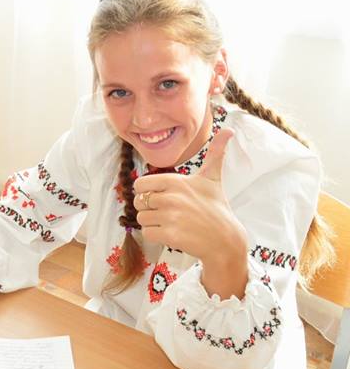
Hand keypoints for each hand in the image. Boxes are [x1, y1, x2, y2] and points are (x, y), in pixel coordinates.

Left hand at [134, 129, 247, 292]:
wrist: (225, 239)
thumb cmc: (216, 206)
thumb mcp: (212, 178)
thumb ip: (215, 153)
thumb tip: (228, 129)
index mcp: (176, 181)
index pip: (140, 184)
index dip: (146, 192)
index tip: (160, 196)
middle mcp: (171, 197)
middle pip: (139, 202)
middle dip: (149, 208)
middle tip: (168, 212)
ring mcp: (170, 217)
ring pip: (141, 218)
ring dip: (152, 223)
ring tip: (171, 222)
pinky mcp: (170, 235)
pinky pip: (146, 233)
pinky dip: (155, 235)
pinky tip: (171, 233)